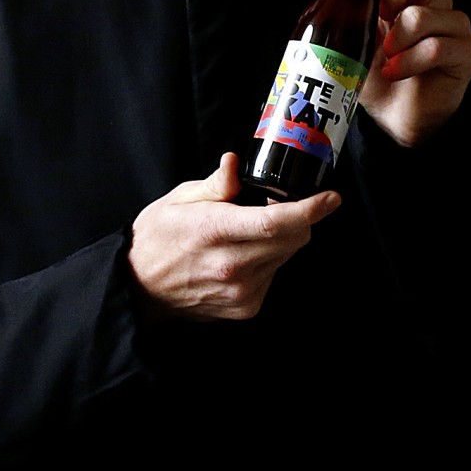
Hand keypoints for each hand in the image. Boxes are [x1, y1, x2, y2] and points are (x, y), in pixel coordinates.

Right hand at [126, 153, 339, 321]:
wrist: (140, 289)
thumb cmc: (158, 238)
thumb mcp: (179, 199)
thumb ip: (216, 184)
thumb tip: (234, 162)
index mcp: (214, 231)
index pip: (274, 222)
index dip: (310, 210)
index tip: (331, 198)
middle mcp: (232, 266)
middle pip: (292, 238)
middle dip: (298, 218)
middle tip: (277, 204)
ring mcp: (241, 292)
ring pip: (286, 255)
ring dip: (282, 238)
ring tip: (249, 231)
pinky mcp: (246, 307)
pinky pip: (275, 273)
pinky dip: (269, 258)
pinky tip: (243, 254)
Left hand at [351, 0, 470, 147]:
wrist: (390, 117)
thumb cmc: (377, 70)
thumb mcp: (356, 25)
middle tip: (378, 17)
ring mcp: (455, 25)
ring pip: (422, 14)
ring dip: (395, 39)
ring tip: (386, 56)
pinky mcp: (467, 53)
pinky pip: (436, 47)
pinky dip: (408, 62)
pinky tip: (397, 72)